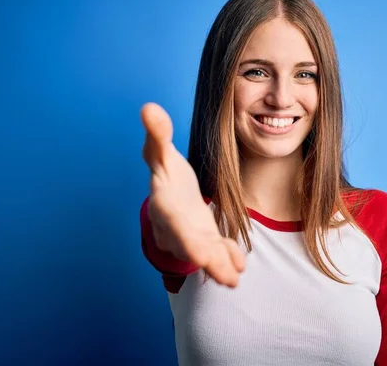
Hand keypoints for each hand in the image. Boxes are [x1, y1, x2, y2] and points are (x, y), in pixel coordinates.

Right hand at [141, 102, 244, 286]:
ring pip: (203, 253)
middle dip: (203, 260)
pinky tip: (239, 264)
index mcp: (164, 203)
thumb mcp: (160, 152)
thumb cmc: (164, 173)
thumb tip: (148, 107)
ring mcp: (191, 235)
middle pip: (187, 244)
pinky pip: (215, 250)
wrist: (168, 193)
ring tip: (233, 280)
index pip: (171, 220)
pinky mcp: (205, 238)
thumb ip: (158, 134)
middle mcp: (175, 225)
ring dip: (217, 266)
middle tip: (221, 276)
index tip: (195, 249)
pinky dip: (226, 257)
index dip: (181, 235)